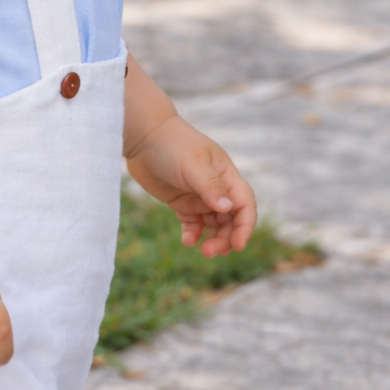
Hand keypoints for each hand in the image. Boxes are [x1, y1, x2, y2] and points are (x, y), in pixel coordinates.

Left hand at [126, 114, 256, 257]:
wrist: (144, 137)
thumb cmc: (172, 145)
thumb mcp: (193, 164)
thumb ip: (210, 186)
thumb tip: (228, 208)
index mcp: (227, 176)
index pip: (244, 205)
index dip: (245, 226)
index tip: (238, 245)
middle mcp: (217, 187)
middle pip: (231, 220)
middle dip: (226, 238)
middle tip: (211, 252)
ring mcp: (199, 196)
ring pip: (214, 225)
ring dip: (213, 239)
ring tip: (203, 251)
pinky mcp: (182, 202)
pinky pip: (193, 224)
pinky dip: (193, 234)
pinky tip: (188, 240)